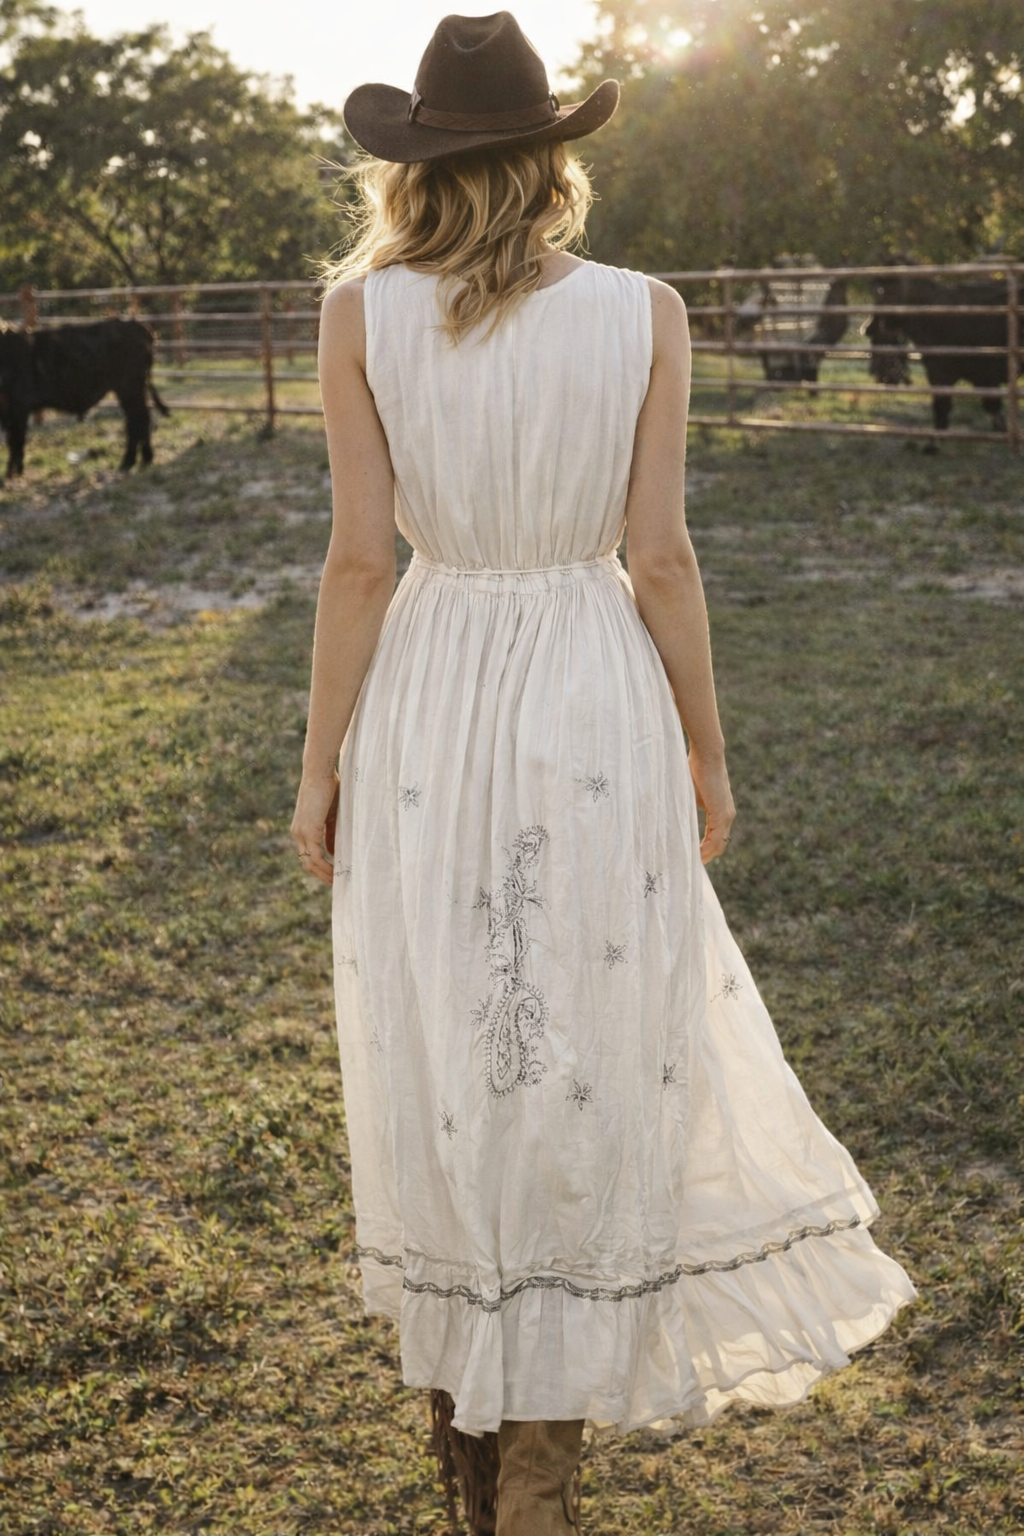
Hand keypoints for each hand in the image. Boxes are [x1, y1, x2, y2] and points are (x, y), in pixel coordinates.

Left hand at [290, 770, 337, 885]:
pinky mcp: (308, 831)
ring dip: (323, 874)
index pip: (307, 854)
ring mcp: (301, 832)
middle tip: (335, 884)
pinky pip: (315, 856)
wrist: (320, 772)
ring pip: (309, 862)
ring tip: (337, 883)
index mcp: (302, 828)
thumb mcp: (332, 815)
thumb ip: (331, 834)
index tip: (333, 875)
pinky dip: (325, 866)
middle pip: (306, 862)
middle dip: (321, 875)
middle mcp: (297, 833)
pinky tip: (335, 872)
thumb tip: (333, 852)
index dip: (319, 867)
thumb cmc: (329, 788)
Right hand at [688, 747, 735, 863]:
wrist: (707, 755)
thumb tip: (676, 818)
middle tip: (690, 866)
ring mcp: (726, 815)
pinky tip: (696, 856)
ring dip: (706, 856)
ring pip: (719, 844)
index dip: (705, 849)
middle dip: (706, 857)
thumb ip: (689, 809)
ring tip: (691, 865)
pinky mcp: (721, 813)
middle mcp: (727, 816)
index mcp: (721, 812)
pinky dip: (706, 849)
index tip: (692, 858)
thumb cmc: (697, 770)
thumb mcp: (692, 795)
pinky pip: (715, 838)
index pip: (716, 837)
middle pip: (719, 845)